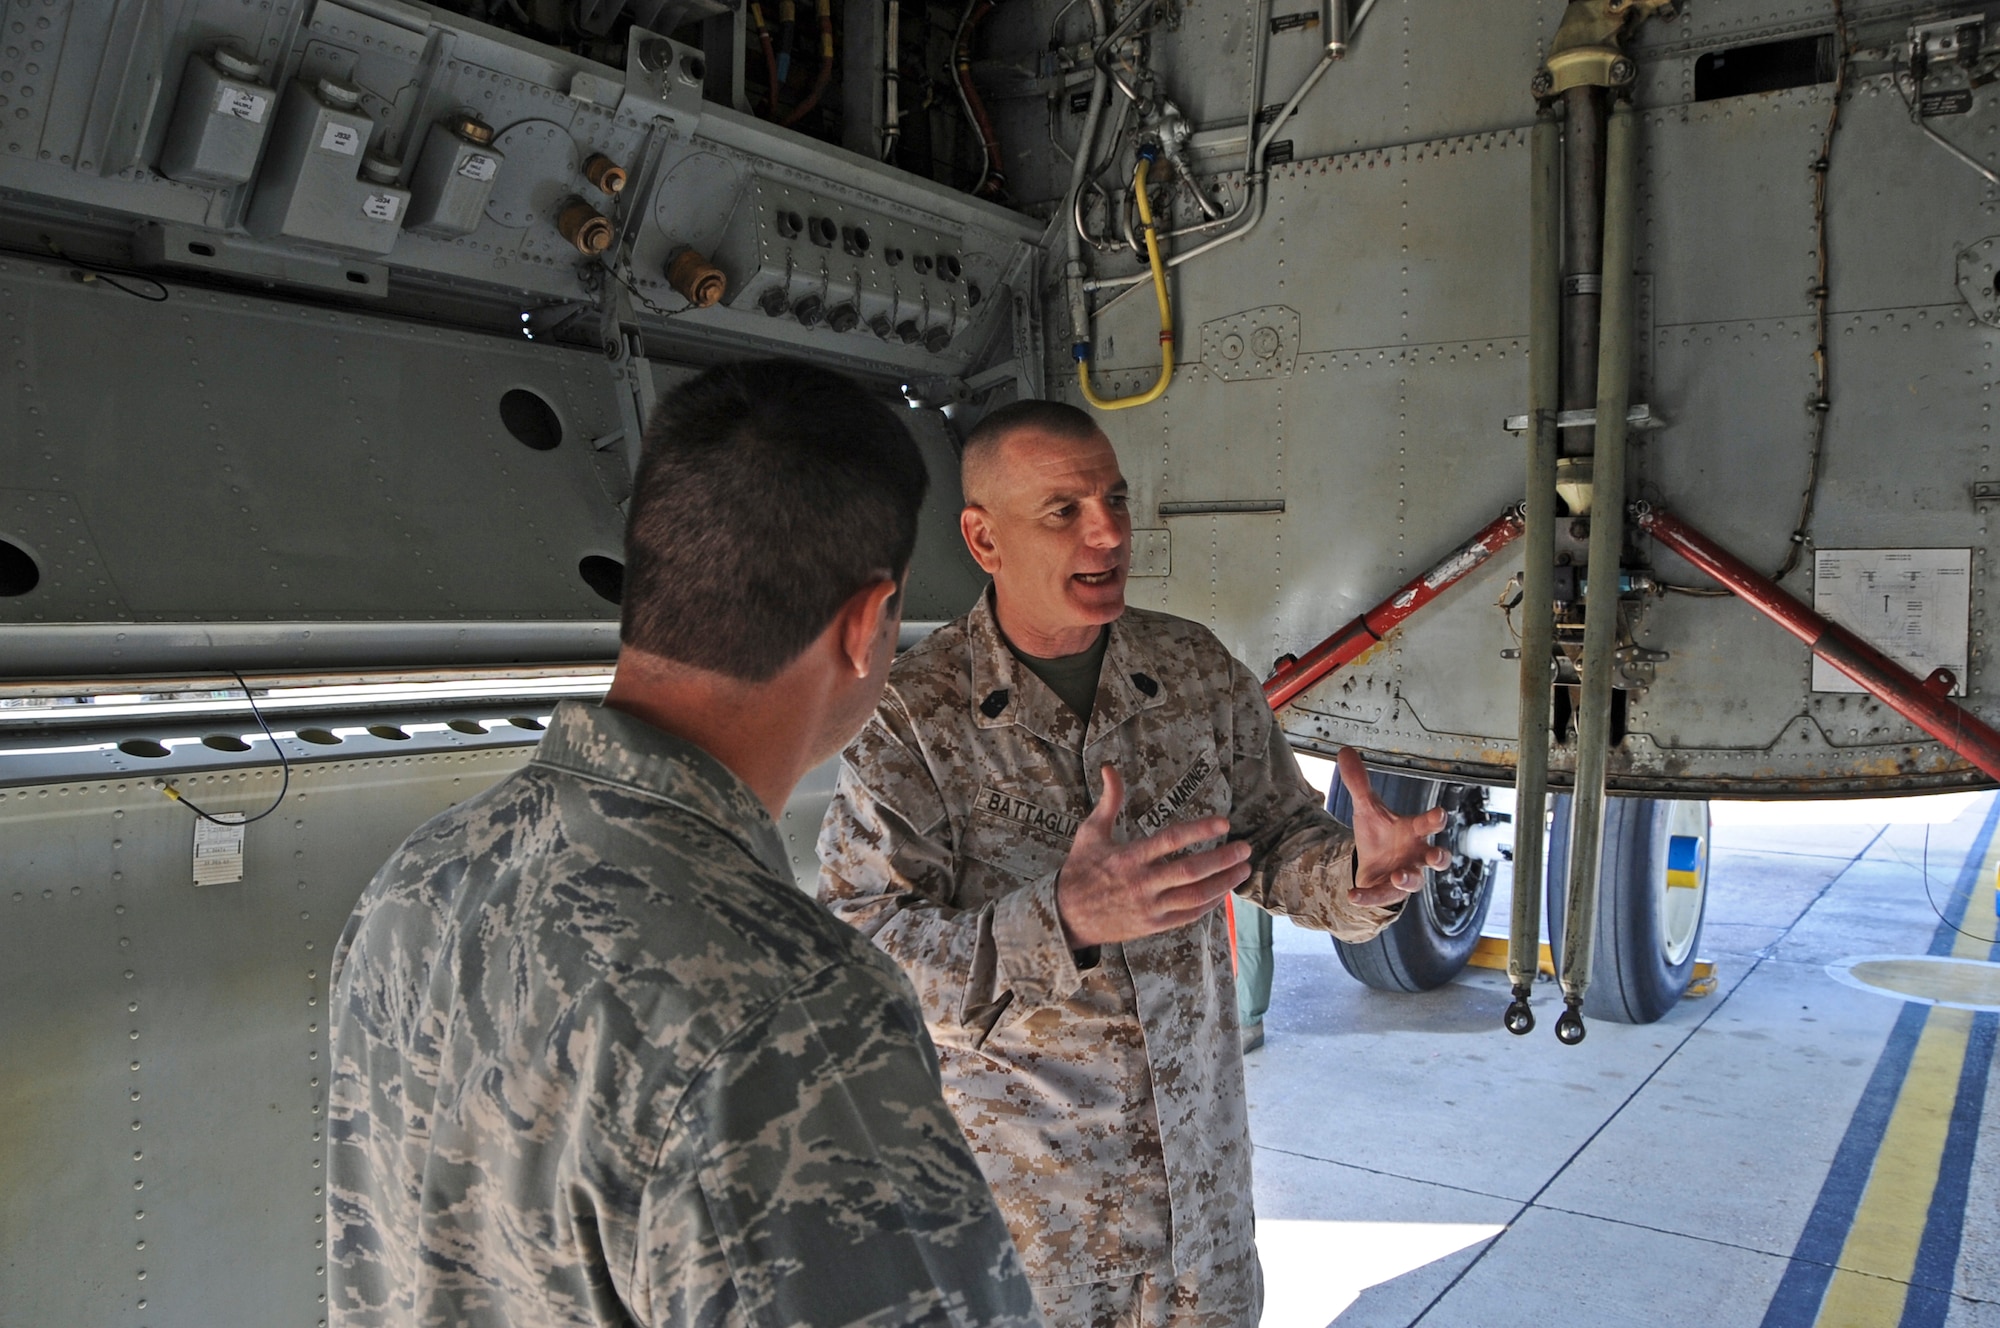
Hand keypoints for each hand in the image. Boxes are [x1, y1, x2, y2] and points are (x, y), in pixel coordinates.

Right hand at [1055, 765, 1251, 947]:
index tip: (1224, 822)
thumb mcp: (1090, 832)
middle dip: (1223, 860)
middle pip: (1191, 871)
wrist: (1066, 916)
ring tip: (1243, 870)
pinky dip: (1209, 904)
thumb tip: (1109, 768)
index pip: (1171, 840)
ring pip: (1195, 896)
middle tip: (1245, 849)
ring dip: (1223, 883)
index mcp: (1128, 857)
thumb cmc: (1081, 870)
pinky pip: (1188, 916)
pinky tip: (1223, 892)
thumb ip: (1108, 801)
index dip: (1200, 829)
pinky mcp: (1153, 926)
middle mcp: (1141, 883)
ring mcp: (1149, 908)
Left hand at [1336, 748, 1449, 907]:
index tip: (1440, 813)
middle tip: (1435, 855)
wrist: (1371, 863)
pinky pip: (1382, 896)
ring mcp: (1406, 876)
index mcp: (1413, 831)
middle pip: (1437, 858)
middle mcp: (1416, 855)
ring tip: (1398, 875)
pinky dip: (1368, 898)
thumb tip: (1345, 752)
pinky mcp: (1389, 892)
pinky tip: (1353, 896)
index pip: (1429, 824)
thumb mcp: (1367, 808)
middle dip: (1439, 857)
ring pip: (1416, 881)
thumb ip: (1358, 783)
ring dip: (1409, 878)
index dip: (1436, 818)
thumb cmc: (1379, 834)